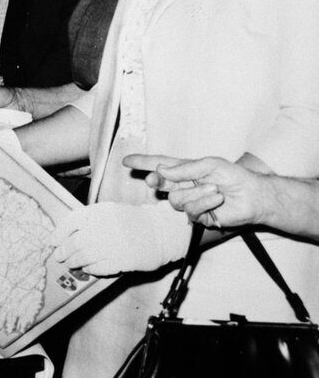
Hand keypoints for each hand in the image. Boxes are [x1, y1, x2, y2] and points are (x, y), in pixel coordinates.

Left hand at [54, 200, 189, 275]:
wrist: (162, 231)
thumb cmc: (133, 221)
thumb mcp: (110, 212)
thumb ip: (90, 220)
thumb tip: (66, 236)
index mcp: (100, 211)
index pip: (72, 221)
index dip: (60, 233)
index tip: (54, 242)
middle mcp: (105, 226)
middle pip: (76, 242)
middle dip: (64, 251)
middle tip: (59, 257)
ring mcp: (114, 244)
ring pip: (85, 256)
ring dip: (75, 261)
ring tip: (71, 263)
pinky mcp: (124, 260)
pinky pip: (100, 267)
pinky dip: (91, 269)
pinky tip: (88, 268)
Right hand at [124, 154, 269, 228]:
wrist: (253, 197)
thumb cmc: (234, 177)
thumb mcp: (209, 164)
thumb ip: (183, 169)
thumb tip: (160, 171)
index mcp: (184, 170)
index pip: (159, 164)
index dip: (142, 163)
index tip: (126, 161)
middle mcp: (183, 185)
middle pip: (158, 184)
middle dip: (154, 182)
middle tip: (154, 181)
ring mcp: (189, 202)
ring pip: (175, 199)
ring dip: (196, 192)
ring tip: (214, 188)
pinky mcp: (197, 216)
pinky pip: (190, 210)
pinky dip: (204, 202)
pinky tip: (216, 198)